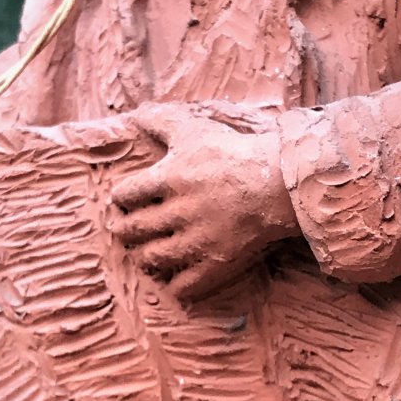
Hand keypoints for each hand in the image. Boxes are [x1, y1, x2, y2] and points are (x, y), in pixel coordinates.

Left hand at [109, 103, 297, 301]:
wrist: (279, 182)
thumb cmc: (234, 152)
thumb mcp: (194, 128)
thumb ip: (160, 121)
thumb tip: (133, 115)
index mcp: (168, 178)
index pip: (125, 195)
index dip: (121, 198)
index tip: (125, 200)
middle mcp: (177, 212)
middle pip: (133, 229)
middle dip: (124, 230)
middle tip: (124, 230)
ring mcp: (196, 240)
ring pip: (153, 258)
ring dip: (143, 257)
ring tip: (144, 254)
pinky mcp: (216, 262)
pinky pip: (185, 284)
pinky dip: (174, 285)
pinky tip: (173, 280)